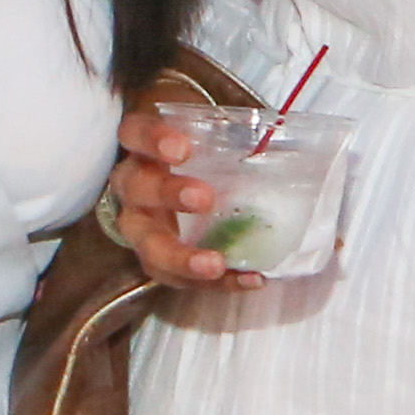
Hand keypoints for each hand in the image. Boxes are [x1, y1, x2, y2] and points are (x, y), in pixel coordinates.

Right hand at [107, 99, 255, 288]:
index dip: (152, 140)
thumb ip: (230, 132)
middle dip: (168, 195)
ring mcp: (141, 225)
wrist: (176, 178)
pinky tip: (248, 279)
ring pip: (148, 245)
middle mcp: (132, 186)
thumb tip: (282, 136)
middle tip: (204, 198)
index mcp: (140, 146)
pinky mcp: (158, 259)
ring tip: (215, 264)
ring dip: (181, 257)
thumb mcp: (205, 132)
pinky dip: (215, 283)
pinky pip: (178, 277)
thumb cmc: (196, 149)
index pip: (134, 133)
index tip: (182, 148)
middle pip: (137, 189)